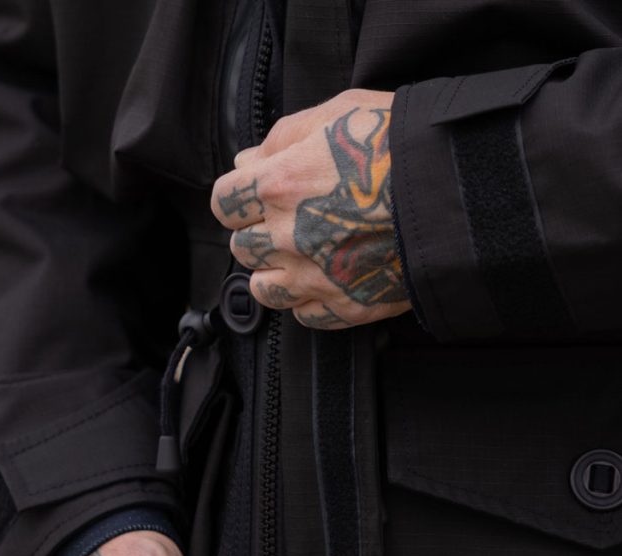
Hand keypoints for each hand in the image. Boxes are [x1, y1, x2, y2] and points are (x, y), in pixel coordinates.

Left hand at [211, 88, 410, 329]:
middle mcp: (289, 237)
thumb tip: (248, 161)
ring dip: (275, 272)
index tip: (255, 195)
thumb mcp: (339, 112)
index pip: (224, 203)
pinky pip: (305, 315)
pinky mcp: (346, 306)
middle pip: (242, 247)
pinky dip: (310, 300)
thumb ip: (283, 137)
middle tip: (289, 219)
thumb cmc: (402, 144)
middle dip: (258, 232)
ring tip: (302, 255)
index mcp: (280, 185)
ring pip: (265, 289)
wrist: (459, 193)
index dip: (238, 197)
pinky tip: (329, 277)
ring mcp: (316, 277)